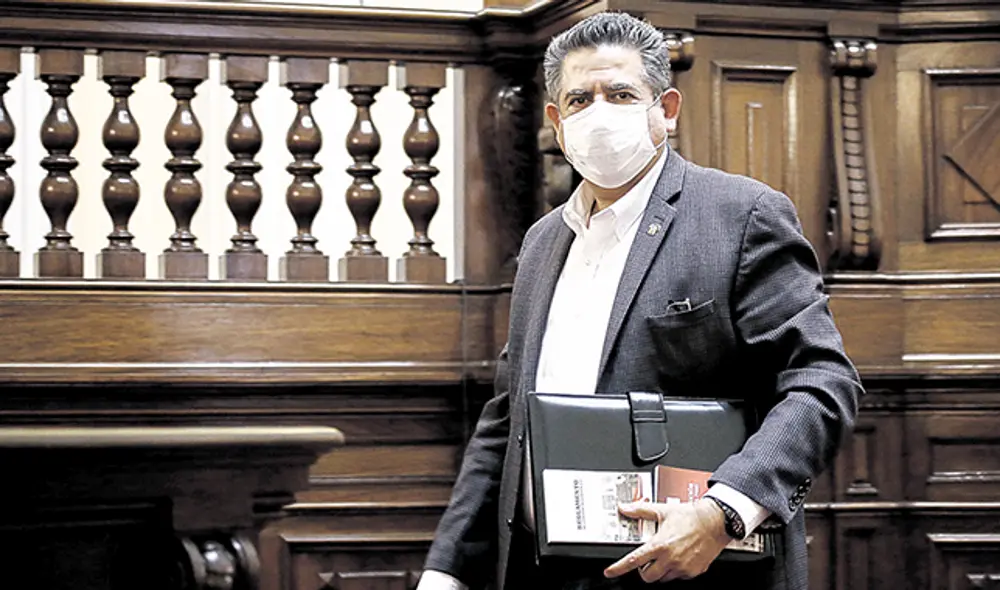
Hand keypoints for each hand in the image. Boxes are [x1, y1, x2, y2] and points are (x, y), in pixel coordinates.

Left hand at [604, 498, 729, 582]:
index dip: (619, 568)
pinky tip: (679, 557)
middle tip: (648, 560)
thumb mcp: (662, 511)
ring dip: (660, 570)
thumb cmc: (691, 516)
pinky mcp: (693, 572)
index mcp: (660, 544)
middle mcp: (670, 558)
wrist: (715, 521)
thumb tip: (625, 507)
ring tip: (666, 555)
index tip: (610, 572)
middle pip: (647, 576)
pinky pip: (679, 577)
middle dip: (644, 570)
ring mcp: (682, 567)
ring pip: (663, 578)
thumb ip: (640, 510)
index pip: (634, 560)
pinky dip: (675, 570)